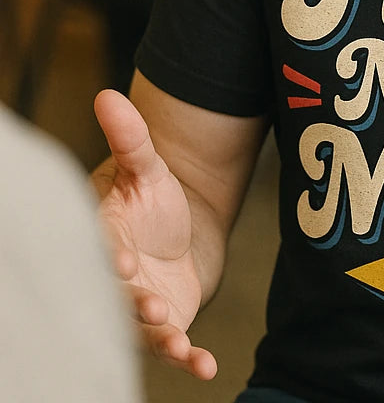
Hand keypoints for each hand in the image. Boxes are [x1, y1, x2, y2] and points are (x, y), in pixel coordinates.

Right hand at [93, 89, 217, 379]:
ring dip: (158, 335)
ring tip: (176, 336)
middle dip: (131, 304)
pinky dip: (188, 359)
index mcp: (106, 240)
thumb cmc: (154, 198)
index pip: (99, 252)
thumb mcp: (147, 166)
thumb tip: (107, 94)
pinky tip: (206, 366)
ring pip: (143, 328)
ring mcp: (141, 307)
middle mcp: (116, 281)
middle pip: (117, 298)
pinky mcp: (168, 325)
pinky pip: (175, 348)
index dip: (109, 258)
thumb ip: (129, 137)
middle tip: (150, 304)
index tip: (124, 259)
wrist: (180, 229)